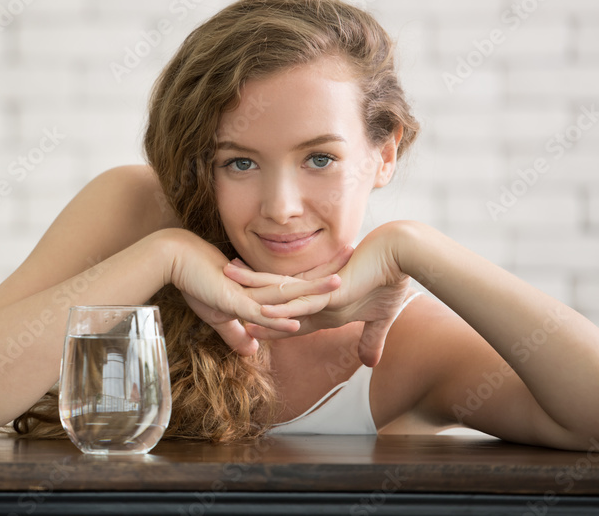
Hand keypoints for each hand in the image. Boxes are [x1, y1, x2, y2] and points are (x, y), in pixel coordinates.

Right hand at [162, 229, 340, 356]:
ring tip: (339, 282)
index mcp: (261, 290)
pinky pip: (259, 312)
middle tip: (355, 255)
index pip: (297, 285)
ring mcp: (248, 294)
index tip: (345, 269)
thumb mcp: (219, 315)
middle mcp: (260, 288)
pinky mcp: (233, 302)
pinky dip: (278, 318)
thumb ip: (237, 333)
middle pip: (300, 281)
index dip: (320, 277)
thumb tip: (253, 349)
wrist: (175, 260)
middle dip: (327, 271)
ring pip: (285, 292)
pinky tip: (296, 322)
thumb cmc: (195, 283)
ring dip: (311, 289)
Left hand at [224, 223, 411, 366]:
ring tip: (223, 287)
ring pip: (278, 295)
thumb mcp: (380, 317)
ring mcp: (319, 294)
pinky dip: (284, 309)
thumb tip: (371, 363)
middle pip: (273, 300)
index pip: (288, 315)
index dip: (267, 321)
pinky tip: (263, 312)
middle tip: (218, 295)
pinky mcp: (329, 292)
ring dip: (252, 292)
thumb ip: (370, 339)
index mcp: (321, 304)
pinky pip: (301, 302)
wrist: (401, 254)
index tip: (246, 324)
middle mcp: (314, 297)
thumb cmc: (392, 280)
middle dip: (247, 300)